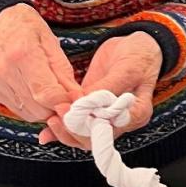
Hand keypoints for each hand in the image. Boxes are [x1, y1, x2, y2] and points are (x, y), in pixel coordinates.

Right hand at [0, 4, 77, 129]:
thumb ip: (63, 72)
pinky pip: (18, 110)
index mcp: (22, 55)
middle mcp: (5, 71)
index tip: (76, 99)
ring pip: (29, 114)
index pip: (47, 94)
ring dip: (45, 110)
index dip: (65, 102)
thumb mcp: (51, 42)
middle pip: (38, 108)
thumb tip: (76, 97)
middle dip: (57, 108)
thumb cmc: (26, 27)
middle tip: (66, 96)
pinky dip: (32, 107)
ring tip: (52, 93)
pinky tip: (37, 93)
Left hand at [39, 32, 163, 148]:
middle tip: (57, 114)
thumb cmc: (138, 56)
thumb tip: (85, 103)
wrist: (135, 47)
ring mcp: (106, 117)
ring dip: (65, 131)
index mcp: (136, 114)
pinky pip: (77, 124)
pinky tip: (47, 129)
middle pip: (95, 139)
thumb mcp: (127, 69)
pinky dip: (62, 127)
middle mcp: (121, 121)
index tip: (72, 111)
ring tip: (50, 119)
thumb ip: (107, 87)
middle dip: (73, 130)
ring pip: (83, 136)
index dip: (90, 126)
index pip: (111, 130)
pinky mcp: (92, 110)